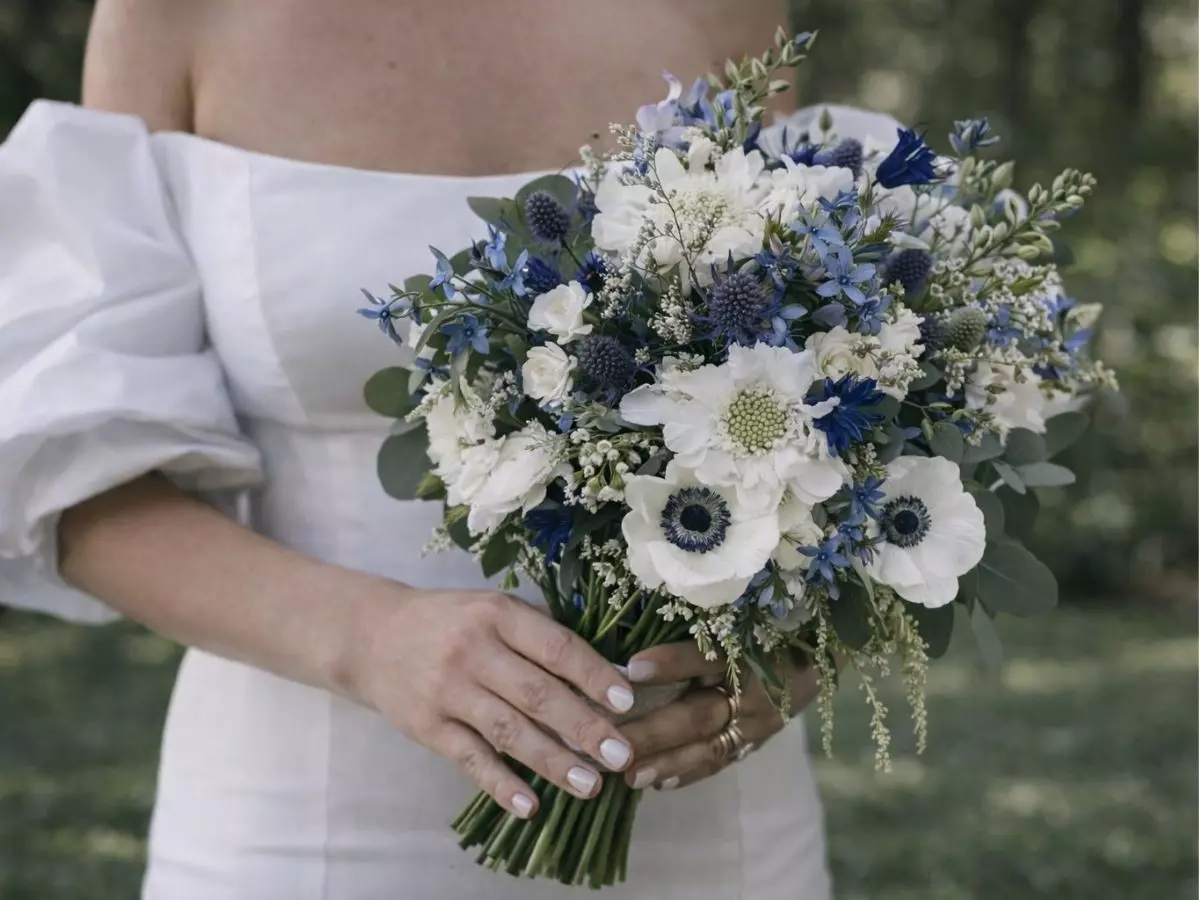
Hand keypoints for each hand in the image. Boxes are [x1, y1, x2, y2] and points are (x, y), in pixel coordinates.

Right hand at [347, 582, 636, 819]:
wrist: (372, 635)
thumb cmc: (450, 621)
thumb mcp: (492, 608)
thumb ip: (540, 634)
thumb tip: (604, 674)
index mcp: (497, 615)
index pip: (555, 647)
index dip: (593, 675)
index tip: (626, 702)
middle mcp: (473, 651)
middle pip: (537, 694)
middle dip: (584, 728)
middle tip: (621, 755)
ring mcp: (447, 691)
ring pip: (509, 732)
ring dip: (553, 762)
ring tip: (590, 786)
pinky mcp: (427, 727)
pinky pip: (470, 759)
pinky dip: (501, 784)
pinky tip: (530, 805)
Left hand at [618, 642, 819, 791]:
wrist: (818, 653)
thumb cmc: (767, 625)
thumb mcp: (739, 618)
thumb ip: (698, 627)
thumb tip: (641, 637)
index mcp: (746, 651)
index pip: (705, 658)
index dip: (670, 663)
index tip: (631, 668)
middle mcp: (751, 691)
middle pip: (698, 714)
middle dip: (653, 731)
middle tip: (613, 740)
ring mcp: (757, 722)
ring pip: (708, 746)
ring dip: (668, 762)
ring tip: (631, 775)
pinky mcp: (758, 740)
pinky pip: (722, 760)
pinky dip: (691, 772)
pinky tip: (660, 784)